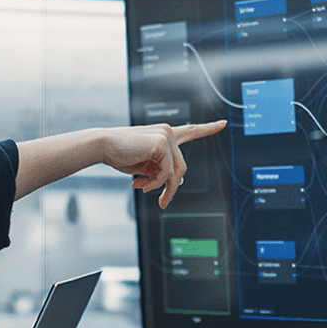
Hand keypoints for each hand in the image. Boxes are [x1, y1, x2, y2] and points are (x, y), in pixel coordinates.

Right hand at [102, 120, 226, 208]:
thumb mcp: (145, 166)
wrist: (103, 146)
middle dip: (171, 187)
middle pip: (181, 168)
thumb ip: (162, 171)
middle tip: (162, 203)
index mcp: (165, 135)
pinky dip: (154, 183)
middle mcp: (168, 132)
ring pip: (176, 172)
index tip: (223, 124)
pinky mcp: (161, 143)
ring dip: (162, 188)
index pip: (190, 131)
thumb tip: (178, 182)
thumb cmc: (120, 154)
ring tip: (143, 190)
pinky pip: (166, 173)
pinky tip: (138, 183)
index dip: (207, 129)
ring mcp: (166, 136)